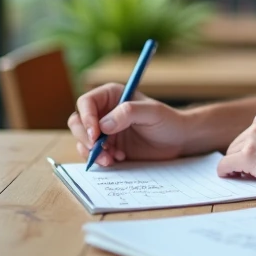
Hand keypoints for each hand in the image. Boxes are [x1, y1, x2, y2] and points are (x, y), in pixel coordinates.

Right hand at [68, 83, 191, 166]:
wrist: (178, 141)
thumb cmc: (168, 121)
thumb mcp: (152, 113)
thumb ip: (128, 113)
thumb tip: (103, 125)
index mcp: (111, 96)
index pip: (86, 103)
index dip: (86, 118)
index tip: (94, 134)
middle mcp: (104, 112)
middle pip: (77, 122)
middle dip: (84, 138)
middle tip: (98, 149)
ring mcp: (104, 131)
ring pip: (82, 141)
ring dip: (91, 152)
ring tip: (110, 158)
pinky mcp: (108, 148)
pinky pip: (92, 154)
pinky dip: (100, 159)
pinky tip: (118, 159)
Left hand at [217, 106, 255, 191]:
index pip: (254, 131)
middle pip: (240, 141)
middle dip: (245, 156)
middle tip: (254, 171)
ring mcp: (254, 137)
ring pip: (232, 153)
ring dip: (238, 165)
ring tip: (249, 176)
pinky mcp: (248, 156)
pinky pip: (225, 165)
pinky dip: (225, 172)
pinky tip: (230, 177)